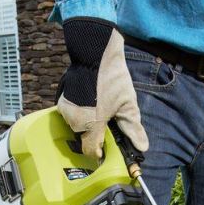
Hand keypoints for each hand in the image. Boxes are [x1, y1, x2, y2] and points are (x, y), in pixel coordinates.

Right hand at [56, 18, 148, 159]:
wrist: (95, 52)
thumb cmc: (112, 78)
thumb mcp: (127, 104)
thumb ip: (133, 128)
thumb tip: (142, 147)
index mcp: (91, 124)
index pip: (91, 151)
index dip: (99, 152)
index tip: (106, 149)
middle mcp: (74, 120)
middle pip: (84, 138)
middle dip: (95, 135)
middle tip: (107, 125)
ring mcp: (66, 110)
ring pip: (77, 127)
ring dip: (87, 124)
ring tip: (99, 111)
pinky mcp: (61, 101)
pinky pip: (70, 116)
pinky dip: (80, 114)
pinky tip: (91, 104)